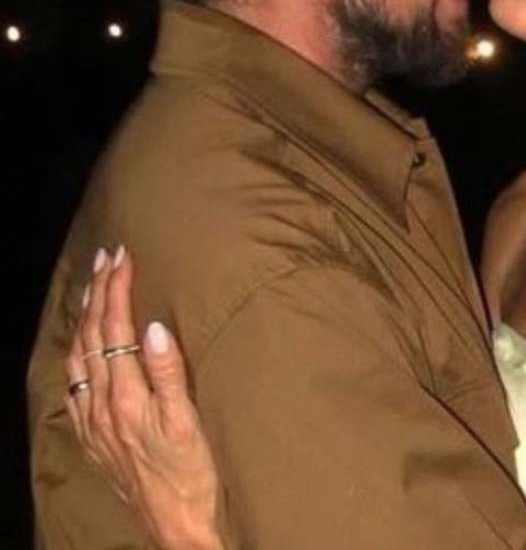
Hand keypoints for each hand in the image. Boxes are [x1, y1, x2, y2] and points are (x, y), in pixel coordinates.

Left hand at [64, 247, 224, 549]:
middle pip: (92, 339)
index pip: (115, 331)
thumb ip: (169, 374)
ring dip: (85, 319)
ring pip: (79, 359)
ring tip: (93, 290)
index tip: (124, 257)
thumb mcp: (190, 424)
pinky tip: (85, 349)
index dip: (118, 291)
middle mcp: (103, 408)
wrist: (179, 528)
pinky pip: (77, 386)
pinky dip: (79, 355)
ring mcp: (96, 424)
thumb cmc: (194, 475)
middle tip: (108, 258)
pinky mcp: (97, 438)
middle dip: (99, 294)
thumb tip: (150, 328)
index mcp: (127, 398)